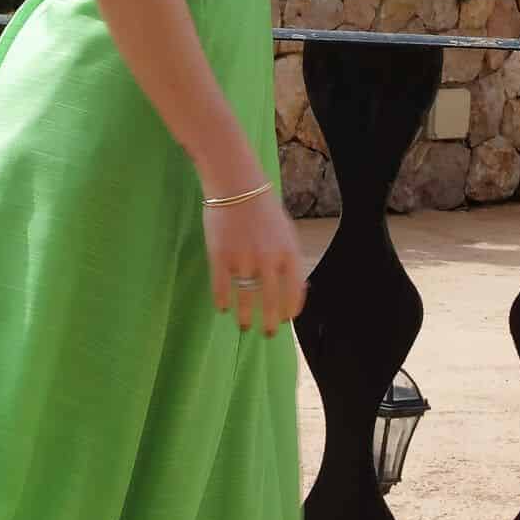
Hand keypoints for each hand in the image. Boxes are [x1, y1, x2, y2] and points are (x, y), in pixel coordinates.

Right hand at [203, 186, 308, 336]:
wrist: (236, 186)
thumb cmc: (263, 210)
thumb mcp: (286, 233)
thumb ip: (291, 260)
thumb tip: (298, 290)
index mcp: (288, 253)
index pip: (294, 292)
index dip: (290, 310)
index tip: (285, 320)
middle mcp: (268, 260)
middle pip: (270, 301)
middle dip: (269, 322)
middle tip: (267, 333)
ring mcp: (243, 259)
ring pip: (245, 298)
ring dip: (245, 317)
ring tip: (244, 326)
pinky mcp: (220, 257)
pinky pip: (222, 288)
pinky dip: (222, 302)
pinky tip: (223, 308)